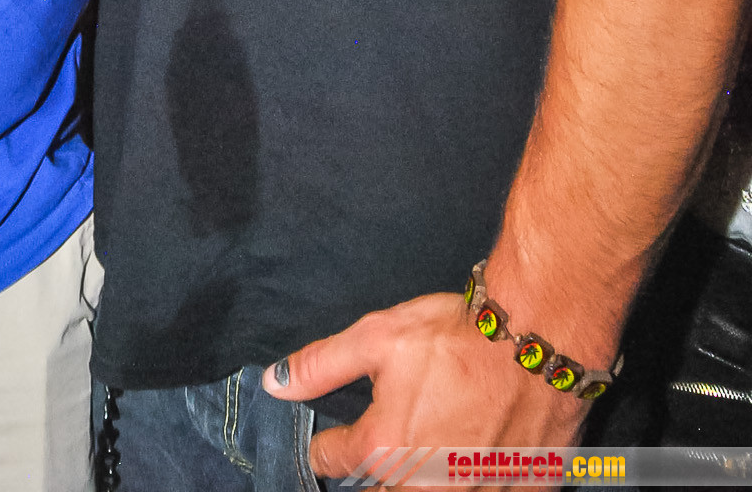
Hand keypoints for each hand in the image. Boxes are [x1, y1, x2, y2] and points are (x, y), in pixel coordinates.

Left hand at [262, 291, 585, 484]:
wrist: (538, 340)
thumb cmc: (457, 336)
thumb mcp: (378, 337)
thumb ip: (322, 365)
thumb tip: (273, 384)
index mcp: (383, 448)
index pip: (331, 459)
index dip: (327, 444)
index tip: (332, 439)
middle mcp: (421, 485)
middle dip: (372, 476)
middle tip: (383, 450)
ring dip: (414, 482)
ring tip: (424, 452)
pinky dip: (469, 482)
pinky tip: (470, 463)